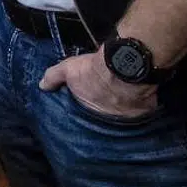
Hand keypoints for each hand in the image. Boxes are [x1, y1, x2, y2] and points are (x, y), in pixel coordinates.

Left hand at [39, 50, 159, 119]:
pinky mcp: (144, 113)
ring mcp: (126, 118)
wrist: (123, 67)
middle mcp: (107, 119)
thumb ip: (53, 77)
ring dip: (121, 112)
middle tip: (104, 103)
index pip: (84, 114)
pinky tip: (139, 103)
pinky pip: (141, 113)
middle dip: (103, 112)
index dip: (86, 107)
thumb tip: (42, 86)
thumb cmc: (93, 70)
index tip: (88, 103)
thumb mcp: (68, 69)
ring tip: (122, 104)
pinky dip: (139, 109)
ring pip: (122, 116)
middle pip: (104, 117)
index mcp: (88, 111)